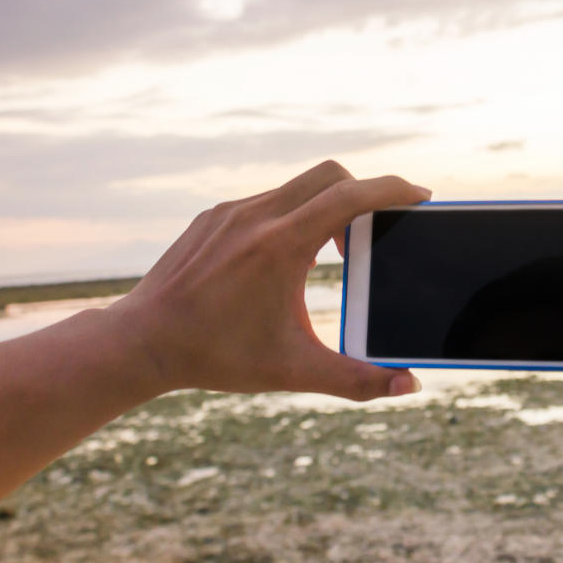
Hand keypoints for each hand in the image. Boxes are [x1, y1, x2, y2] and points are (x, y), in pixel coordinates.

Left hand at [107, 160, 429, 399]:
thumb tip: (408, 387)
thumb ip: (357, 379)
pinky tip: (289, 253)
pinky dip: (294, 213)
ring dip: (327, 205)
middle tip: (381, 225)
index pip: (351, 196)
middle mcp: (257, 216)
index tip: (421, 196)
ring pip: (298, 186)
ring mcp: (231, 211)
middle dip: (366, 192)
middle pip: (331, 175)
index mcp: (281, 245)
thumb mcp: (293, 372)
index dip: (394, 190)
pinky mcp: (214, 215)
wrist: (141, 342)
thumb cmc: (217, 357)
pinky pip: (268, 199)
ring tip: (336, 247)